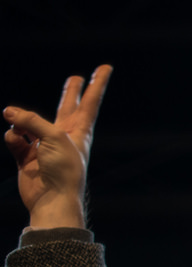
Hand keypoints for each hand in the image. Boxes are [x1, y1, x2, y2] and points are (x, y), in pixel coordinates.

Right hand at [4, 66, 111, 228]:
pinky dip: (12, 137)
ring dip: (20, 120)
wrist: (52, 199)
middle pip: (66, 106)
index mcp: (80, 130)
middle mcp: (63, 135)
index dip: (97, 83)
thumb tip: (8, 112)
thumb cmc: (63, 170)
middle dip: (70, 92)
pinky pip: (14, 138)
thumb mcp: (53, 137)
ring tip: (16, 122)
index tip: (106, 67)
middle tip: (76, 78)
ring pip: (29, 121)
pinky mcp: (27, 156)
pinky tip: (15, 142)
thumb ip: (31, 120)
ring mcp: (44, 145)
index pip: (90, 101)